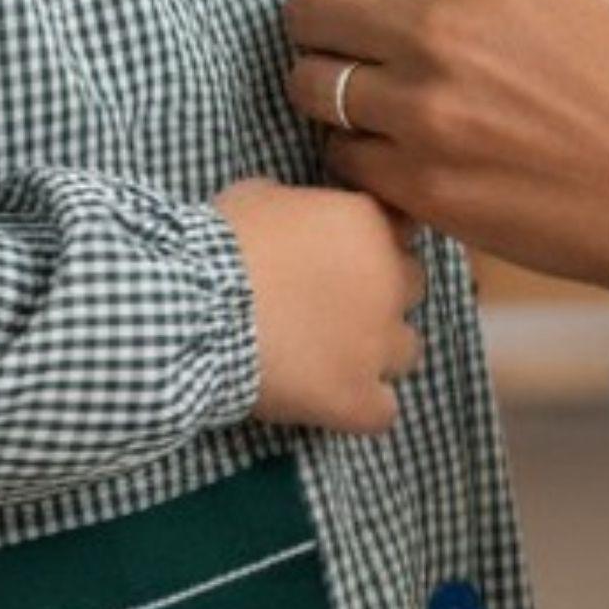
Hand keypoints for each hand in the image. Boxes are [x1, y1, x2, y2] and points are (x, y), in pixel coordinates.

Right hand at [213, 178, 427, 434]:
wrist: (198, 309)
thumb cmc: (222, 244)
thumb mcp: (262, 197)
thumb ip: (301, 207)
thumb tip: (300, 220)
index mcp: (369, 225)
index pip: (400, 231)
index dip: (369, 246)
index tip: (339, 257)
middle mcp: (391, 282)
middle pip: (410, 287)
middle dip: (378, 294)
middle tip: (331, 304)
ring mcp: (380, 345)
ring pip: (406, 350)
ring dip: (376, 351)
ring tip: (330, 357)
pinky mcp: (360, 398)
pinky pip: (383, 411)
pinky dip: (360, 406)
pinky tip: (329, 400)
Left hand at [282, 0, 608, 294]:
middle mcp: (438, 23)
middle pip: (310, 7)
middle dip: (327, 29)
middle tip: (360, 55)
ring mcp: (423, 107)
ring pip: (310, 83)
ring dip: (334, 94)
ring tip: (379, 109)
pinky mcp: (422, 185)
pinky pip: (341, 157)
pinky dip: (361, 158)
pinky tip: (405, 160)